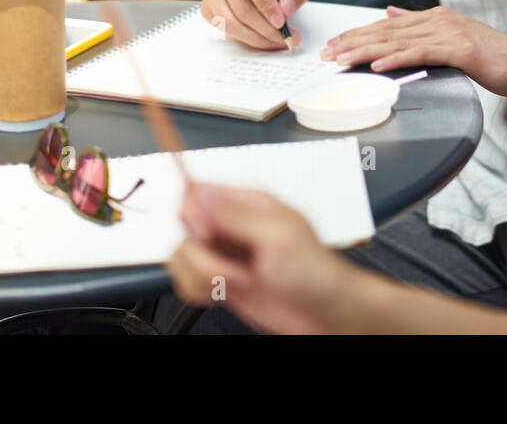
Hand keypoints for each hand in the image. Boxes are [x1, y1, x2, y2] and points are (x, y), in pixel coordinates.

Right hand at [168, 183, 360, 334]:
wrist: (324, 313)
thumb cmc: (316, 271)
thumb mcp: (278, 235)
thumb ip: (236, 215)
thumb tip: (201, 191)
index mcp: (248, 203)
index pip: (197, 192)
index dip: (193, 214)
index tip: (208, 234)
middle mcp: (232, 226)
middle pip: (185, 228)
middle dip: (202, 255)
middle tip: (232, 266)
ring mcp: (225, 254)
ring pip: (182, 257)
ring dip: (204, 276)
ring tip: (238, 280)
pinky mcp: (220, 281)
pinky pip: (187, 282)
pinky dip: (200, 291)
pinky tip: (228, 292)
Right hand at [201, 0, 313, 49]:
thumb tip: (287, 9)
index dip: (264, 4)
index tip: (281, 21)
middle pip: (239, 4)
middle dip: (264, 26)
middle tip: (284, 38)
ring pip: (229, 20)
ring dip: (255, 36)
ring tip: (276, 41)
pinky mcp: (208, 8)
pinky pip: (223, 28)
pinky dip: (245, 38)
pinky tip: (262, 39)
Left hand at [320, 5, 506, 96]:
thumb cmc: (494, 57)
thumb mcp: (453, 37)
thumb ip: (420, 25)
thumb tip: (391, 14)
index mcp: (435, 17)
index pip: (387, 25)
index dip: (358, 34)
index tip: (334, 45)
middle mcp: (438, 20)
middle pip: (386, 31)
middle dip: (353, 42)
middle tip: (327, 54)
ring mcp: (449, 33)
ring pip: (398, 42)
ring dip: (366, 51)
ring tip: (342, 60)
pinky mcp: (460, 50)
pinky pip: (420, 54)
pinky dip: (396, 59)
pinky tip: (377, 67)